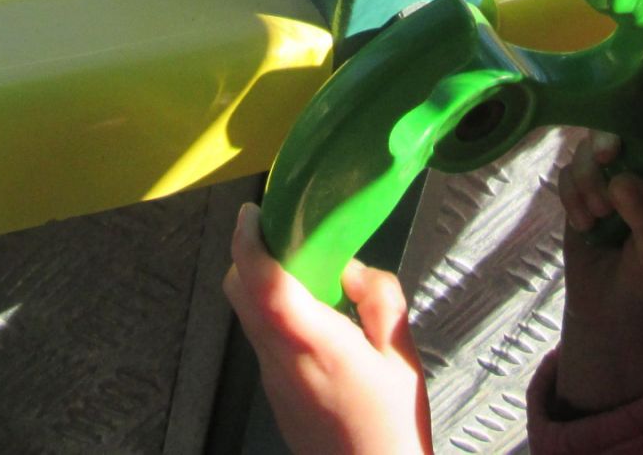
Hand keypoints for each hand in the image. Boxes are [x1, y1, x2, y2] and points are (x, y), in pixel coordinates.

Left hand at [222, 203, 433, 454]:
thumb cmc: (391, 428)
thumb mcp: (403, 356)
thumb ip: (381, 301)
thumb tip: (355, 271)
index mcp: (315, 344)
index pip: (263, 283)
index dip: (249, 241)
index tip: (253, 213)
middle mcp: (282, 358)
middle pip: (239, 292)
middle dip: (250, 255)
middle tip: (282, 236)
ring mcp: (272, 377)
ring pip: (248, 314)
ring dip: (263, 284)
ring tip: (307, 276)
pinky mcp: (275, 391)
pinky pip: (262, 338)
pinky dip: (274, 314)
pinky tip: (314, 319)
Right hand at [551, 131, 642, 415]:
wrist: (616, 320)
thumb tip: (620, 177)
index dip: (640, 125)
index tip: (622, 144)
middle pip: (618, 129)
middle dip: (604, 148)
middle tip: (605, 162)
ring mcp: (611, 181)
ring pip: (588, 150)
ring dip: (586, 179)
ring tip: (597, 217)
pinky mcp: (583, 195)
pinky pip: (568, 172)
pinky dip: (570, 194)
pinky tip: (583, 224)